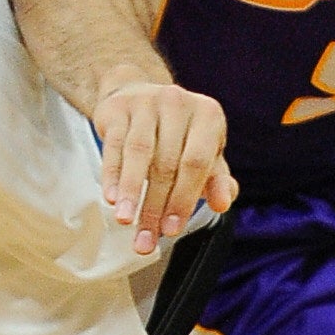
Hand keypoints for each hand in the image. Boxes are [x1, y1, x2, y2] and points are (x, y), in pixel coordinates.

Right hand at [94, 77, 236, 254]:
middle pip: (167, 163)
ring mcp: (147, 102)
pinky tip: (110, 198)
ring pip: (138, 153)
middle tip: (145, 239)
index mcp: (208, 115)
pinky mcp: (118, 108)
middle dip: (155, 206)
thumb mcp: (204, 153)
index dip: (184, 199)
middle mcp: (179, 103)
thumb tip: (223, 204)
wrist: (140, 95)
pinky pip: (114, 145)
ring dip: (131, 192)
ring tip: (125, 221)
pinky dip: (112, 174)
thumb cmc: (179, 134)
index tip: (172, 231)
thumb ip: (216, 180)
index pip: (198, 162)